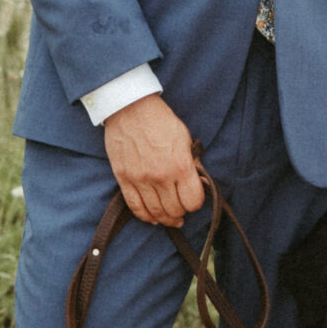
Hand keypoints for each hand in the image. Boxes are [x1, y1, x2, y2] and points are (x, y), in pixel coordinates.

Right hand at [103, 94, 204, 225]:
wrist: (130, 108)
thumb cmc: (160, 120)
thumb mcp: (184, 138)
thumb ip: (194, 163)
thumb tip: (202, 183)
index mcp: (180, 165)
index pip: (193, 201)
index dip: (196, 203)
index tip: (194, 199)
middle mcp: (161, 176)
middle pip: (175, 209)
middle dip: (181, 212)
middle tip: (182, 210)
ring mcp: (141, 179)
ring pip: (156, 212)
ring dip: (165, 218)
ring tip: (170, 217)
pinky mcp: (124, 179)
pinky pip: (135, 206)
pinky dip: (145, 216)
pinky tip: (153, 218)